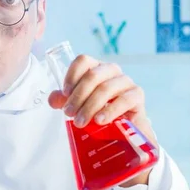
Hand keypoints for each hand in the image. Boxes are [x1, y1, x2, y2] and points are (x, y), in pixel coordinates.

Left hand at [48, 55, 157, 185]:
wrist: (122, 129)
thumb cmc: (97, 111)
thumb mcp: (78, 105)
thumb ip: (63, 100)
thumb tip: (53, 99)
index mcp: (95, 68)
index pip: (83, 61)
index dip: (72, 75)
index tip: (65, 93)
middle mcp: (111, 70)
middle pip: (92, 75)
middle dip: (78, 96)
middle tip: (69, 114)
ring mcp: (125, 81)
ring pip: (105, 88)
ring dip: (90, 106)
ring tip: (80, 122)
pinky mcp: (137, 95)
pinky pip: (124, 99)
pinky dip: (109, 111)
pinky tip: (100, 121)